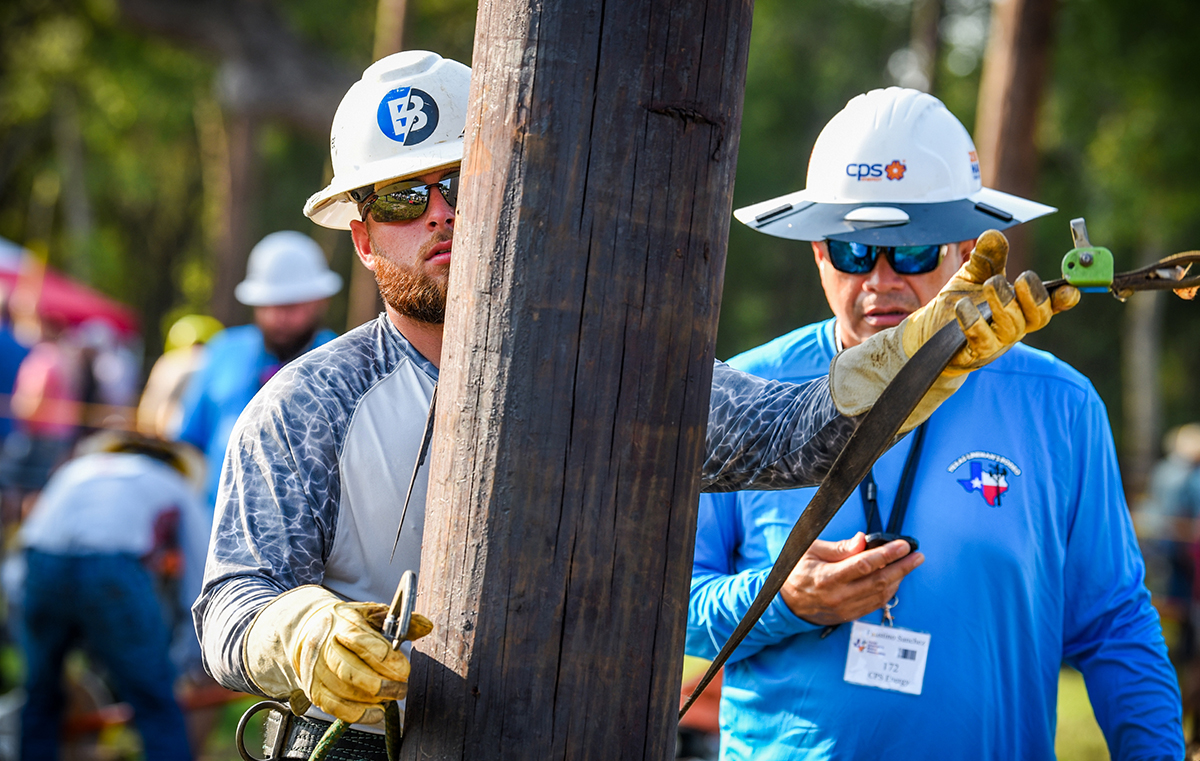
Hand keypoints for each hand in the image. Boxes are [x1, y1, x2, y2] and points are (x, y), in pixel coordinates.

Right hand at [244, 586, 433, 724]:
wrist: (305, 629)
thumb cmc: (346, 622)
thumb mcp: (372, 613)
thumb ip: (402, 621)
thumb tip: (427, 626)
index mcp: (342, 624)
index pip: (364, 643)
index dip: (388, 660)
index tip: (405, 670)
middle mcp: (325, 647)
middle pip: (351, 671)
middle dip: (382, 684)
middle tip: (402, 688)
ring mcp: (316, 670)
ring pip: (344, 691)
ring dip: (373, 699)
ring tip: (392, 697)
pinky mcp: (314, 689)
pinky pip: (335, 708)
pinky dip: (358, 714)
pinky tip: (376, 712)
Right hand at [780, 532, 922, 625]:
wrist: (786, 603)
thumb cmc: (797, 572)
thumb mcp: (811, 551)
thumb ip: (839, 548)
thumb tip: (862, 540)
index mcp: (828, 577)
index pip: (865, 565)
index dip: (887, 554)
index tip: (903, 546)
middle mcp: (838, 595)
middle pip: (879, 581)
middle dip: (902, 567)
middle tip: (917, 556)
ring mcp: (845, 608)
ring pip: (880, 594)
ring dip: (899, 579)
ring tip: (909, 565)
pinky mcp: (849, 616)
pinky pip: (875, 605)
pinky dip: (888, 592)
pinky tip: (895, 580)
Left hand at [829, 229, 1079, 430]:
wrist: (927, 332)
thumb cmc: (958, 304)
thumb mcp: (972, 277)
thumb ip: (986, 259)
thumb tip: (993, 235)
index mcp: (1020, 307)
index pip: (1050, 304)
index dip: (1064, 299)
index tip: (1069, 289)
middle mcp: (1014, 327)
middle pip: (1037, 317)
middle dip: (1032, 296)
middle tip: (1018, 278)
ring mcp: (997, 343)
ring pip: (1013, 328)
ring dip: (1004, 304)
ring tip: (989, 285)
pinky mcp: (975, 354)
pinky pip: (982, 341)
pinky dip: (974, 323)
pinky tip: (962, 307)